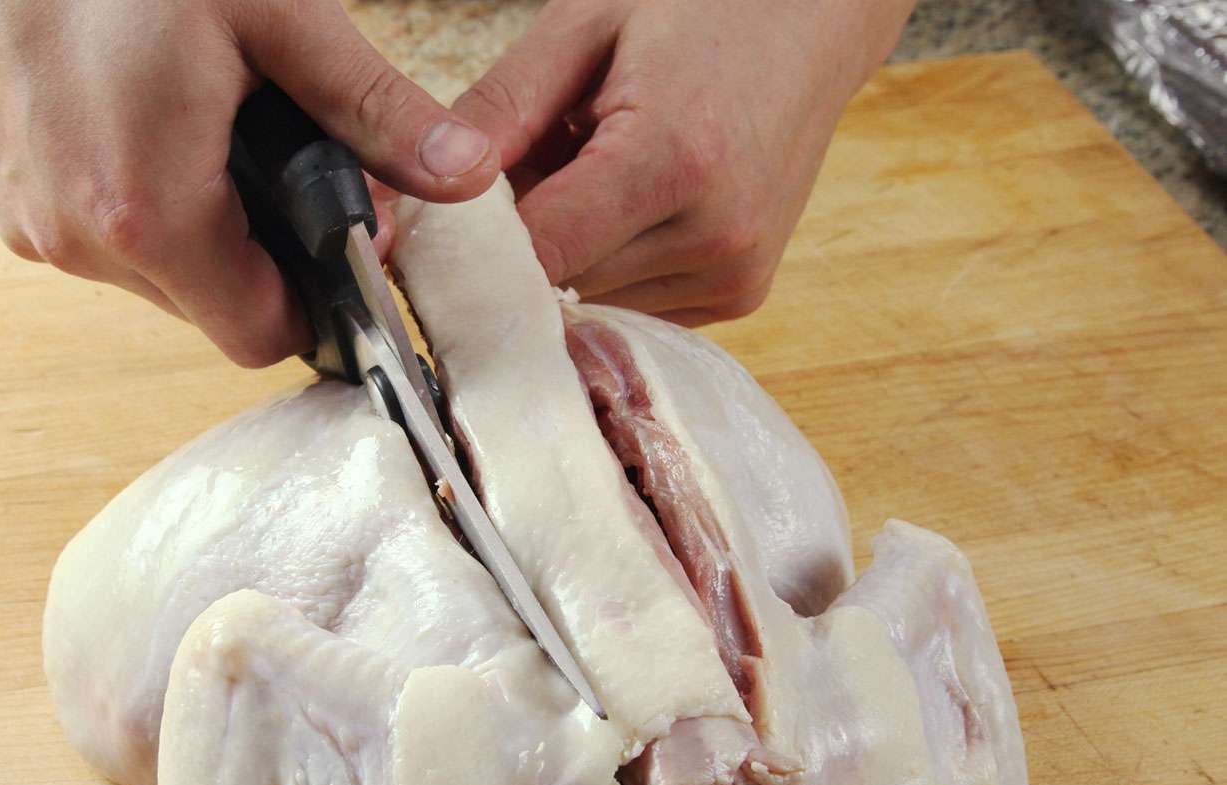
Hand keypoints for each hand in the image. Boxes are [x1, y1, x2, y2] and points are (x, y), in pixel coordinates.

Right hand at [0, 0, 499, 365]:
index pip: (261, 336)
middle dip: (264, 257)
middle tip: (285, 163)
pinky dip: (146, 207)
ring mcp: (35, 226)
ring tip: (214, 134)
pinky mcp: (10, 201)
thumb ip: (374, 110)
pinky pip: (106, 243)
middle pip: (214, 310)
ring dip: (204, 232)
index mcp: (150, 215)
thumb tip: (466, 174)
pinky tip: (156, 128)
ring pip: (161, 281)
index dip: (316, 303)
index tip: (342, 245)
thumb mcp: (275, 17)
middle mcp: (80, 242)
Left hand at [453, 0, 914, 325]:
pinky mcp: (741, 294)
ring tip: (594, 176)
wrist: (816, 19)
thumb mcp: (584, 28)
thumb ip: (500, 112)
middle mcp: (714, 236)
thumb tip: (418, 194)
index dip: (478, 244)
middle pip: (559, 286)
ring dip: (569, 258)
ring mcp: (734, 274)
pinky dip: (610, 268)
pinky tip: (631, 206)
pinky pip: (635, 305)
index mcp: (674, 161)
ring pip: (592, 305)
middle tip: (532, 170)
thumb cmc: (701, 6)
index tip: (445, 220)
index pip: (537, 251)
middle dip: (522, 245)